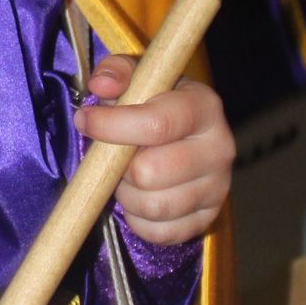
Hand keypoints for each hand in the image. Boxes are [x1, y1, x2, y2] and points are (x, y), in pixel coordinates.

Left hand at [75, 69, 234, 242]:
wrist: (182, 137)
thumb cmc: (152, 103)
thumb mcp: (137, 77)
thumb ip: (116, 72)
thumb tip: (101, 86)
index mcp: (203, 106)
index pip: (156, 124)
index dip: (111, 126)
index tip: (85, 120)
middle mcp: (220, 147)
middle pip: (149, 172)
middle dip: (117, 167)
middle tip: (112, 156)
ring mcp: (218, 188)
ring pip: (153, 206)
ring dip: (126, 195)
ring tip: (125, 176)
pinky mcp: (208, 219)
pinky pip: (159, 232)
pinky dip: (138, 219)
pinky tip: (138, 197)